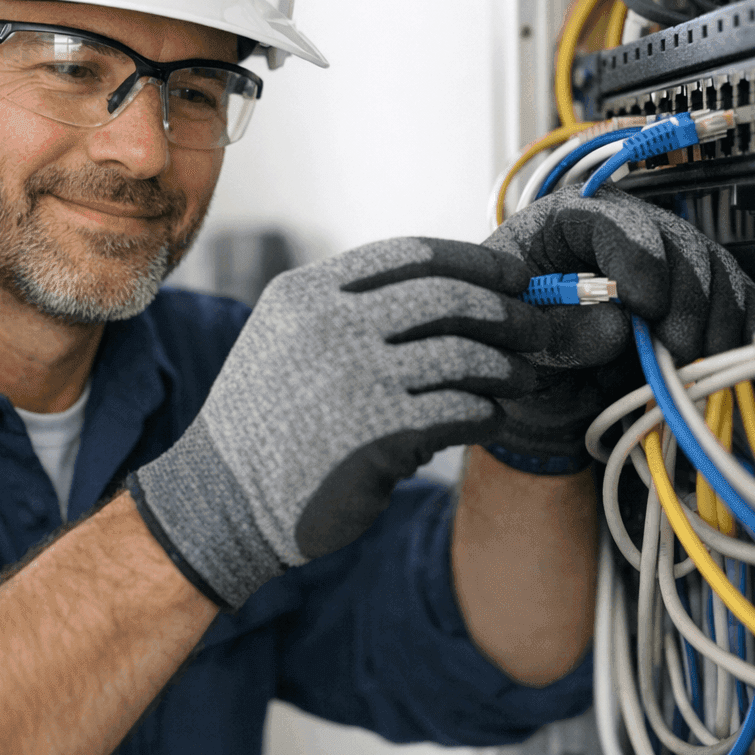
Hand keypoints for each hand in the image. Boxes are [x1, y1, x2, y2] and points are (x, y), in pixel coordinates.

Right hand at [129, 238, 547, 609]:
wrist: (220, 500)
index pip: (412, 255)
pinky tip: (490, 418)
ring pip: (463, 354)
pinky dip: (487, 412)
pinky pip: (459, 410)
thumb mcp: (286, 340)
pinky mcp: (377, 435)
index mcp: (307, 293)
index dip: (475, 262)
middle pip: (447, 297)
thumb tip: (452, 295)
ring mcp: (353, 379)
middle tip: (534, 325)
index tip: (512, 278)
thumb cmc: (264, 423)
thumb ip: (349, 311)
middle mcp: (329, 326)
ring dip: (506, 365)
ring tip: (522, 377)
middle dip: (505, 309)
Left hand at [480, 185, 754, 467]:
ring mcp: (667, 258)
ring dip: (714, 325)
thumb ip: (558, 330)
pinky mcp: (698, 293)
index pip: (613, 221)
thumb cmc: (515, 345)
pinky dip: (740, 333)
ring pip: (716, 272)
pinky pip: (740, 300)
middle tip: (674, 353)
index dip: (637, 261)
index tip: (646, 307)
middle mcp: (623, 229)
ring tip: (689, 367)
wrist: (538, 382)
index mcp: (564, 222)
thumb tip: (620, 326)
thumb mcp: (514, 336)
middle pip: (678, 244)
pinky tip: (723, 360)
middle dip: (684, 304)